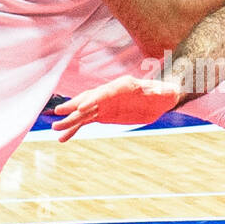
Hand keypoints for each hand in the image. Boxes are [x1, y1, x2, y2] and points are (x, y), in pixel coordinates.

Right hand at [51, 74, 182, 141]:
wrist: (159, 98)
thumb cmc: (163, 93)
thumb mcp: (165, 92)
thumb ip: (163, 92)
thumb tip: (169, 91)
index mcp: (121, 86)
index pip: (103, 93)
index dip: (92, 100)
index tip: (80, 108)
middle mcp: (108, 93)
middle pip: (88, 100)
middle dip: (74, 109)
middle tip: (59, 117)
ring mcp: (103, 104)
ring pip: (83, 112)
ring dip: (70, 121)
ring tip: (56, 129)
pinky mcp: (102, 114)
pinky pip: (86, 121)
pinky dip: (74, 128)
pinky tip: (63, 137)